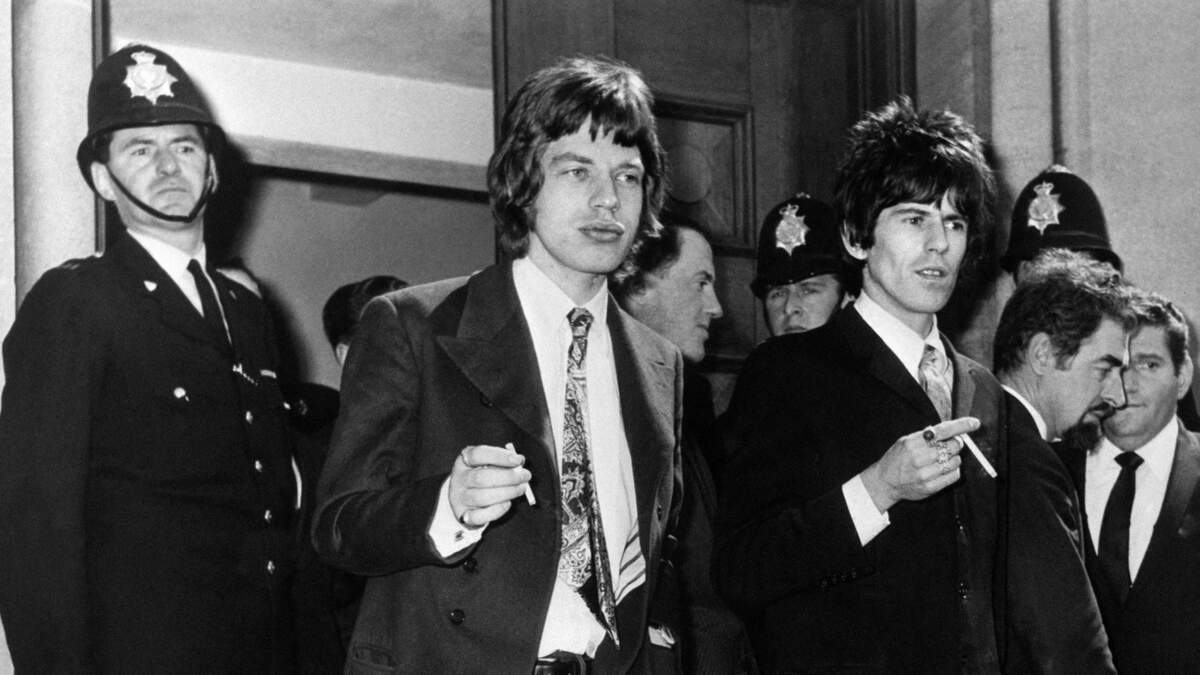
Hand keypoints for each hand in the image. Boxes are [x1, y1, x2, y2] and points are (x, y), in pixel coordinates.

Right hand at [448, 444, 531, 527]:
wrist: (464, 497)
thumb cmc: (482, 476)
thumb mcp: (488, 463)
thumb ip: (502, 462)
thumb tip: (519, 463)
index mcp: (464, 460)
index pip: (478, 454)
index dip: (500, 456)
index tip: (518, 460)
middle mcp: (459, 478)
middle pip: (481, 478)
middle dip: (508, 477)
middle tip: (525, 476)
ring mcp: (460, 498)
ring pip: (483, 497)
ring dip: (508, 492)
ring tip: (521, 488)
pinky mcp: (464, 515)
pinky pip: (479, 516)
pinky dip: (497, 510)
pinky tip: (508, 503)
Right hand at [861, 417, 978, 511]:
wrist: (884, 482)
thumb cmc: (897, 459)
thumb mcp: (905, 441)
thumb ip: (925, 435)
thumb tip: (949, 430)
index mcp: (912, 443)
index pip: (942, 431)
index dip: (961, 426)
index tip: (974, 423)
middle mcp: (919, 458)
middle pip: (953, 446)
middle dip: (956, 443)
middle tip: (951, 444)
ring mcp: (925, 474)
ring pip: (955, 461)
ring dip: (954, 458)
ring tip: (943, 458)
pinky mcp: (930, 487)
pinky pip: (953, 476)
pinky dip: (953, 470)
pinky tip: (944, 468)